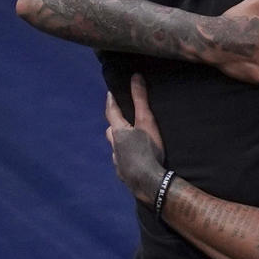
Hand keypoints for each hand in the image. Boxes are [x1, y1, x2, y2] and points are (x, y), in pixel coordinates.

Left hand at [105, 74, 166, 205]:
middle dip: (114, 125)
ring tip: (129, 142)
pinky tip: (133, 161)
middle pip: (111, 131)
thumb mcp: (147, 121)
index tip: (110, 93)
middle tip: (120, 120)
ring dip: (120, 143)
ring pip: (115, 148)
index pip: (111, 112)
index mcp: (119, 131)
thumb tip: (135, 77)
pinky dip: (125, 158)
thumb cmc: (148, 149)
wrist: (148, 181)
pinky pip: (121, 162)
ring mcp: (118, 161)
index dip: (111, 102)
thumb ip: (141, 99)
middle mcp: (115, 146)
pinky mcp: (124, 174)